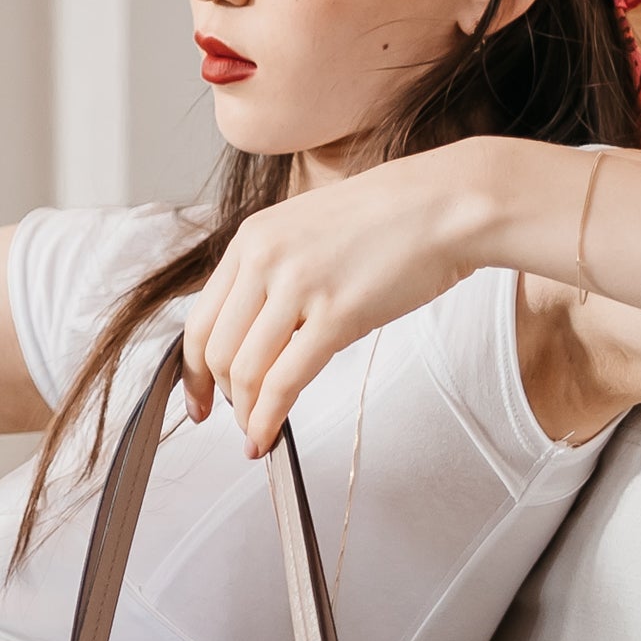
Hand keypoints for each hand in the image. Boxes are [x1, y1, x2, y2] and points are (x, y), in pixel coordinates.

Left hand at [181, 142, 534, 454]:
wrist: (447, 204)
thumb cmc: (391, 218)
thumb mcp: (308, 230)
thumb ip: (273, 272)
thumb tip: (254, 331)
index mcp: (252, 238)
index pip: (201, 318)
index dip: (192, 369)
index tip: (197, 396)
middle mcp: (264, 259)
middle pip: (216, 349)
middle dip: (220, 395)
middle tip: (233, 418)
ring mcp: (298, 286)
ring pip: (245, 370)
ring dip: (246, 413)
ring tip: (255, 433)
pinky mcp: (336, 315)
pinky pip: (284, 381)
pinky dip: (268, 418)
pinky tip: (268, 436)